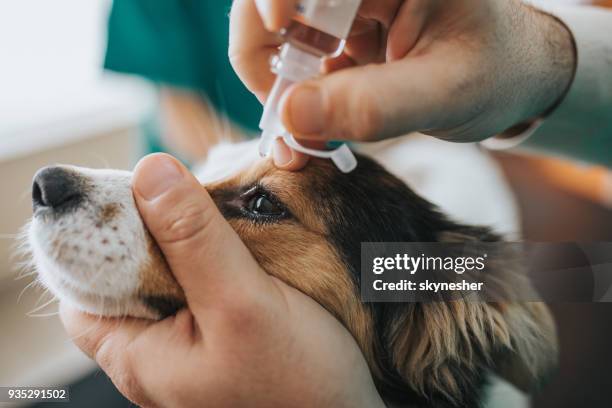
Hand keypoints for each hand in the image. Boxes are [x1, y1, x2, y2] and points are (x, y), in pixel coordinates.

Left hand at [60, 154, 384, 407]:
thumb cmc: (299, 383)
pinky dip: (215, 253)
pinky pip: (202, 282)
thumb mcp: (242, 303)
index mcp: (137, 354)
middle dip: (153, 226)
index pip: (82, 282)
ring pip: (171, 271)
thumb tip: (150, 171)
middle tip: (189, 191)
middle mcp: (155, 352)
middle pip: (129, 270)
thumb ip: (194, 240)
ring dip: (190, 236)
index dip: (96, 234)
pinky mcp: (220, 334)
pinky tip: (241, 239)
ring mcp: (189, 343)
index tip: (134, 190)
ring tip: (220, 210)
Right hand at [229, 0, 575, 163]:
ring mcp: (345, 3)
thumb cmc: (496, 74)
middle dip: (264, 59)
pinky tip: (310, 134)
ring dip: (276, 87)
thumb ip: (375, 105)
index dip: (271, 0)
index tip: (280, 46)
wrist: (513, 77)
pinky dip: (291, 99)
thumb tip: (291, 117)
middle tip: (281, 114)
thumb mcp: (447, 94)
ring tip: (298, 140)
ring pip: (275, 33)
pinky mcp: (339, 30)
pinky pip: (294, 59)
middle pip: (272, 1)